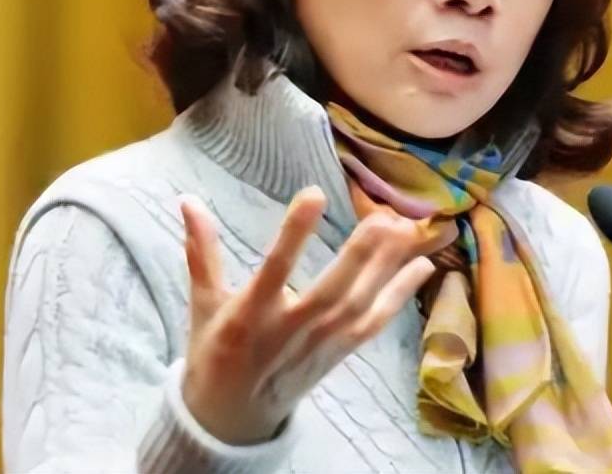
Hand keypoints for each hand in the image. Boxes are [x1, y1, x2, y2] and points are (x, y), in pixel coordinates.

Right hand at [178, 185, 454, 444]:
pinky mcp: (340, 352)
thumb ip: (202, 249)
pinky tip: (423, 265)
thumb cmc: (215, 351)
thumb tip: (188, 200)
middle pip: (330, 292)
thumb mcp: (204, 302)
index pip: (274, 269)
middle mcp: (289, 331)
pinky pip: (374, 323)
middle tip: (384, 217)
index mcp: (250, 315)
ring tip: (407, 229)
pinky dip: (400, 295)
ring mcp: (320, 344)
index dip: (293, 233)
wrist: (232, 416)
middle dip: (359, 256)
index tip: (314, 194)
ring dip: (386, 268)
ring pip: (359, 305)